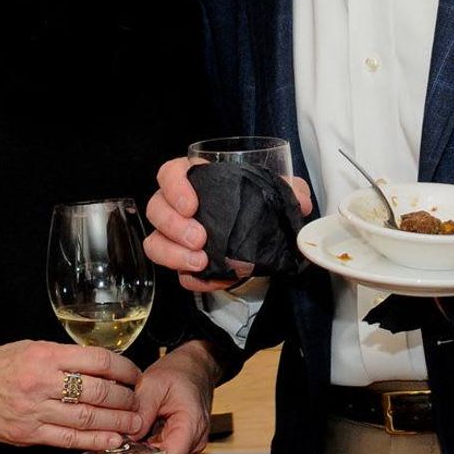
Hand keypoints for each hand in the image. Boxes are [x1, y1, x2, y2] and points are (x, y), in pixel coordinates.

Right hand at [0, 339, 145, 451]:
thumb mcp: (32, 347)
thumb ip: (64, 356)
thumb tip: (101, 364)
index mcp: (45, 355)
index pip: (97, 360)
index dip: (123, 368)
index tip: (135, 374)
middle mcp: (42, 382)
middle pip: (96, 391)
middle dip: (125, 397)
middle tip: (139, 400)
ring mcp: (35, 411)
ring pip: (87, 418)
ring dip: (116, 421)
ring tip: (135, 422)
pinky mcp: (29, 434)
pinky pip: (68, 439)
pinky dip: (94, 441)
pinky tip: (113, 440)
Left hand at [123, 341, 223, 453]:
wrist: (195, 366)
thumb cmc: (180, 371)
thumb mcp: (156, 382)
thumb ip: (141, 410)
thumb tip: (123, 436)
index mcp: (192, 427)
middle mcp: (191, 443)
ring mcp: (182, 446)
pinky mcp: (172, 443)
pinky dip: (132, 452)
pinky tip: (111, 447)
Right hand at [144, 157, 311, 292]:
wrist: (259, 238)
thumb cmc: (257, 204)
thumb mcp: (277, 192)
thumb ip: (290, 189)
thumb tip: (299, 200)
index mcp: (197, 180)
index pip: (170, 173)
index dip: (174, 187)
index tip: (191, 205)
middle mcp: (178, 207)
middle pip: (156, 208)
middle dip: (173, 226)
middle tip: (200, 239)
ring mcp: (176, 237)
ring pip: (155, 243)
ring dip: (173, 254)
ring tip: (200, 263)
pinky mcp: (183, 263)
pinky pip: (176, 274)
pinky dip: (192, 280)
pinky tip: (212, 280)